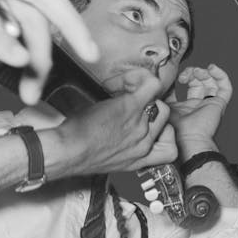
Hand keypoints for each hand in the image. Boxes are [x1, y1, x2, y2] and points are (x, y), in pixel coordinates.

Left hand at [51, 68, 177, 176]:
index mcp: (139, 159)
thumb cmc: (77, 154)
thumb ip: (119, 146)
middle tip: (130, 100)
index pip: (168, 147)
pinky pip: (151, 85)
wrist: (69, 152)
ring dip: (143, 93)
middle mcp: (144, 144)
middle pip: (163, 117)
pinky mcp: (131, 108)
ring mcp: (140, 126)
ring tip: (125, 91)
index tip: (146, 122)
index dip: (160, 131)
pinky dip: (141, 78)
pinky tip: (127, 81)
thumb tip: (118, 132)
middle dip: (150, 106)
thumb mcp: (106, 158)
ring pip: (158, 100)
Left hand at [168, 64, 231, 157]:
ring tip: (197, 71)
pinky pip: (226, 88)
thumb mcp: (165, 106)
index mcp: (187, 106)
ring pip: (212, 82)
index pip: (189, 85)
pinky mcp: (219, 104)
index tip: (176, 74)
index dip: (185, 76)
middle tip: (184, 75)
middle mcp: (199, 105)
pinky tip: (212, 68)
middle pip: (200, 82)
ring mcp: (210, 104)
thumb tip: (162, 81)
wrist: (187, 139)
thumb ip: (164, 94)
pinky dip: (220, 75)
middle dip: (192, 73)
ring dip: (204, 73)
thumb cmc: (174, 130)